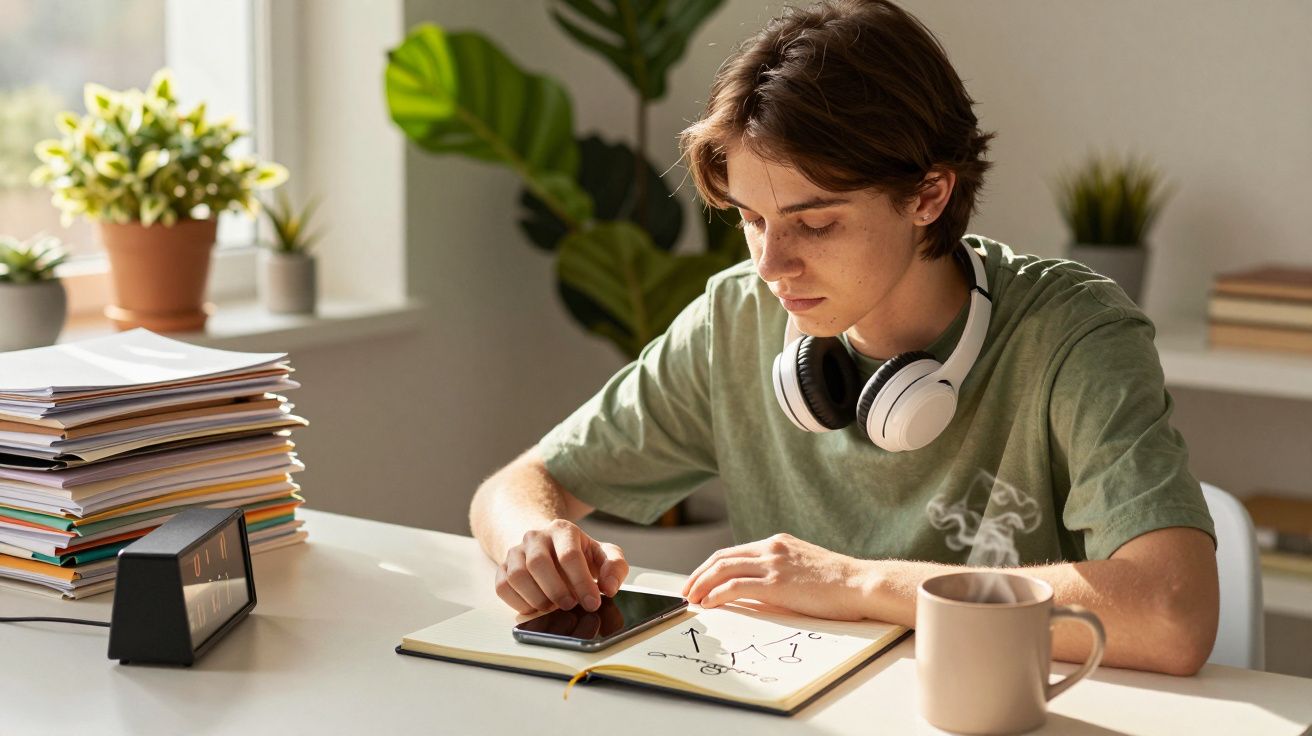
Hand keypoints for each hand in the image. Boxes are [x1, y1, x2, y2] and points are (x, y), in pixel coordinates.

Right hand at [495, 519, 628, 614]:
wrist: (551, 547)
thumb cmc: (579, 554)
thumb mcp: (604, 555)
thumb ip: (615, 567)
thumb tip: (609, 587)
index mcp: (563, 529)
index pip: (569, 555)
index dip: (582, 582)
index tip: (592, 603)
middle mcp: (536, 537)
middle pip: (538, 563)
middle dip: (556, 591)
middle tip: (570, 606)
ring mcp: (516, 551)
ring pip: (517, 575)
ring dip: (536, 598)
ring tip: (552, 607)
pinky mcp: (503, 567)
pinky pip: (502, 586)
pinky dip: (518, 602)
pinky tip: (535, 607)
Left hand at [680, 533, 874, 620]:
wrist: (860, 584)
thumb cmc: (840, 583)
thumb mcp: (804, 568)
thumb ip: (781, 571)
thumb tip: (759, 589)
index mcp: (777, 543)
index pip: (733, 552)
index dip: (711, 567)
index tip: (699, 580)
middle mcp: (771, 548)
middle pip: (721, 557)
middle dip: (699, 575)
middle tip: (687, 591)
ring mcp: (773, 563)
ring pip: (723, 569)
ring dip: (702, 585)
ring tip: (692, 600)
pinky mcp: (776, 583)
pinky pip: (735, 586)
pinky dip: (716, 594)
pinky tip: (708, 604)